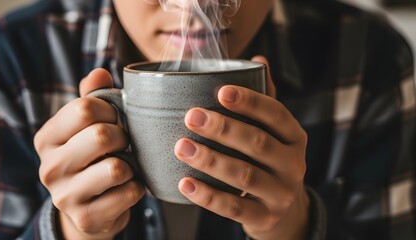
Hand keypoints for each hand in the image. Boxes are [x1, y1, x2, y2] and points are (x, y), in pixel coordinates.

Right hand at [34, 69, 144, 239]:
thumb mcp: (86, 127)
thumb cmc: (91, 158)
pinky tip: (127, 187)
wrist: (87, 210)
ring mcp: (65, 196)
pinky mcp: (87, 218)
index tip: (114, 119)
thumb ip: (92, 98)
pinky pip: (129, 193)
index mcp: (47, 138)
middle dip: (123, 136)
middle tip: (122, 143)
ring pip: (116, 167)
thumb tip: (99, 72)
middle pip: (101, 135)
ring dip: (131, 164)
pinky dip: (137, 187)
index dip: (111, 110)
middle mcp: (49, 167)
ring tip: (124, 166)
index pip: (85, 108)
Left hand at [174, 56, 308, 239]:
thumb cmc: (268, 159)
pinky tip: (184, 183)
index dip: (250, 102)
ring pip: (244, 175)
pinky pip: (234, 208)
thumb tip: (257, 59)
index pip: (276, 114)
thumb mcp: (273, 131)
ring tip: (181, 146)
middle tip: (191, 117)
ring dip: (210, 160)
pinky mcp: (265, 217)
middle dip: (223, 129)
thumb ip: (264, 98)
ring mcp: (281, 193)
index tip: (221, 91)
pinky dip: (208, 196)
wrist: (282, 209)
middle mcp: (293, 164)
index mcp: (294, 136)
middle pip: (258, 144)